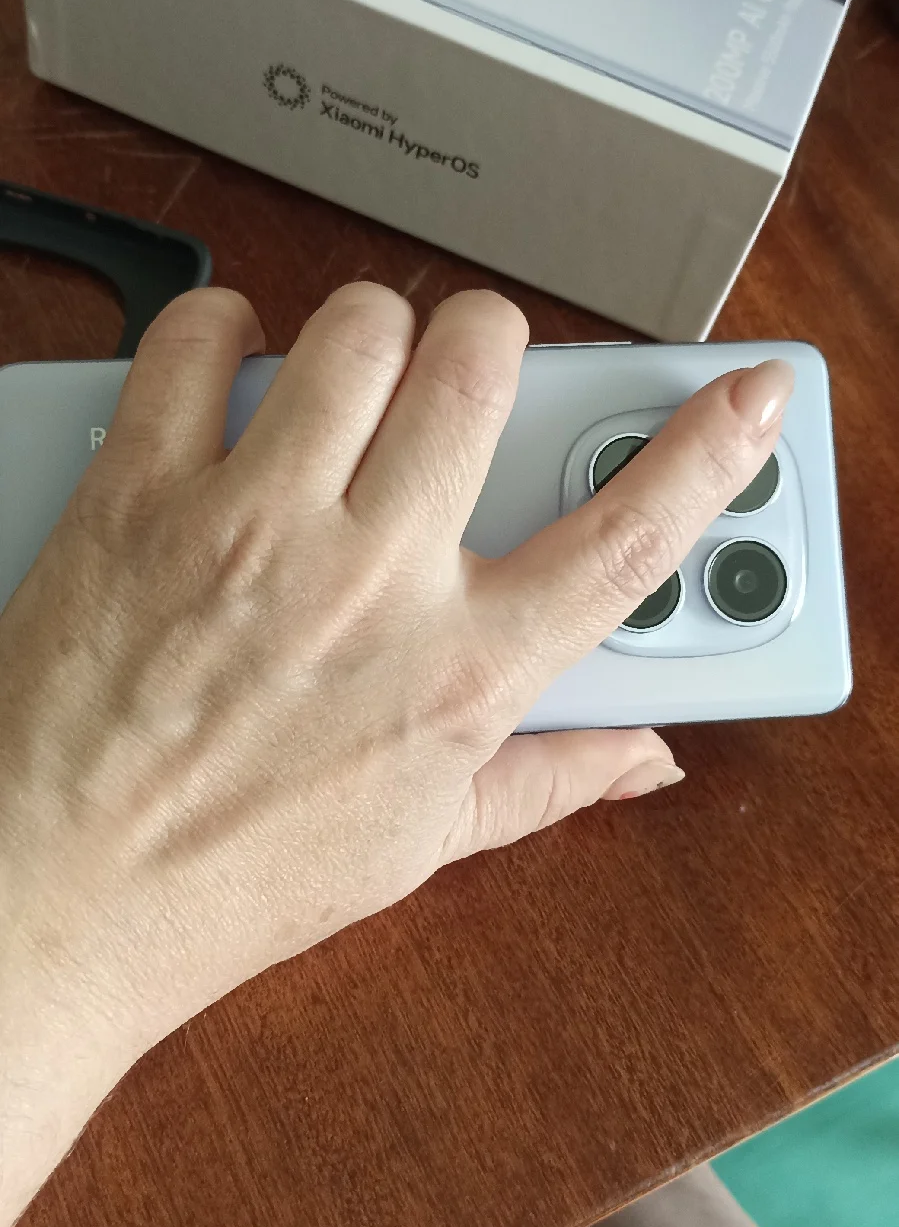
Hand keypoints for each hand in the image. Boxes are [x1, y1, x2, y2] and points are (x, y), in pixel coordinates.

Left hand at [0, 284, 791, 1226]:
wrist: (52, 900)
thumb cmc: (228, 883)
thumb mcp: (419, 843)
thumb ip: (549, 781)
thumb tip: (644, 756)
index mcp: (462, 672)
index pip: (630, 535)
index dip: (711, 449)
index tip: (747, 393)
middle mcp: (372, 582)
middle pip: (484, 364)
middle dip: (485, 348)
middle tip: (456, 386)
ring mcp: (255, 527)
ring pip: (358, 326)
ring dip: (365, 335)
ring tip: (340, 389)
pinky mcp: (141, 494)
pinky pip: (198, 340)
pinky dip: (217, 331)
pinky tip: (226, 378)